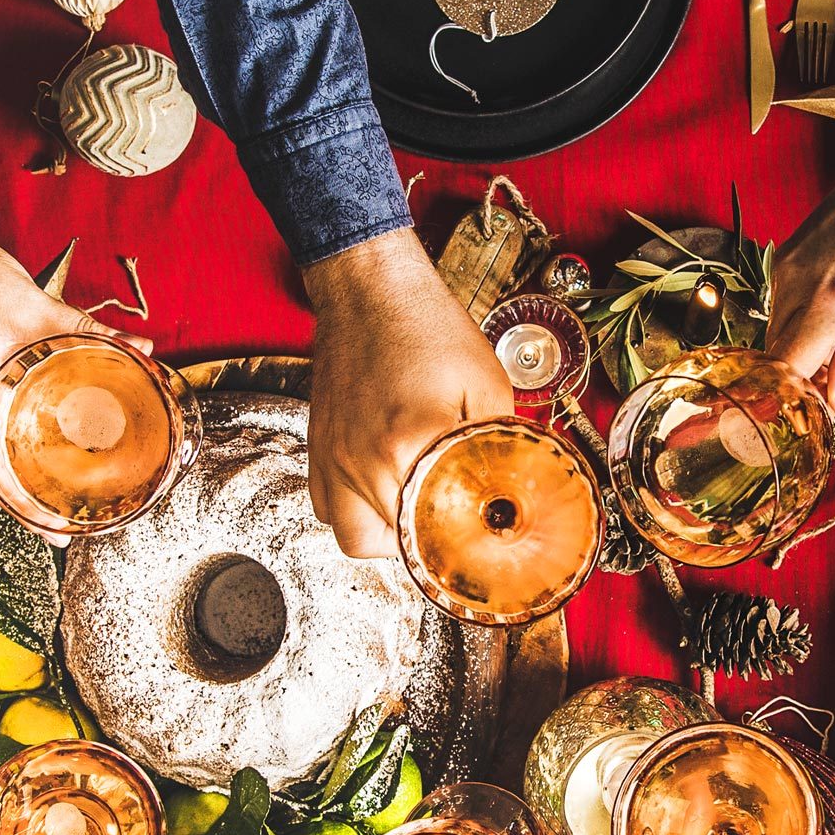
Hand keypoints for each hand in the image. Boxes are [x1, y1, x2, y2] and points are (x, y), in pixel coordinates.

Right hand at [0, 204, 152, 544]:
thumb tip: (141, 349)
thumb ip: (87, 331)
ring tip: (73, 480)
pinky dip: (23, 429)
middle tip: (79, 514)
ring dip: (30, 462)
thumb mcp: (33, 303)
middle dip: (35, 495)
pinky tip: (54, 428)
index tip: (58, 535)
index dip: (25, 513)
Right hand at [302, 229, 512, 556]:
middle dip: (427, 543)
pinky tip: (382, 495)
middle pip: (395, 542)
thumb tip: (516, 479)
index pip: (432, 527)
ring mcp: (334, 458)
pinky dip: (354, 514)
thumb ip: (502, 439)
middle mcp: (364, 459)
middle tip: (453, 527)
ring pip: (354, 536)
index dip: (459, 545)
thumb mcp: (486, 380)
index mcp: (410, 442)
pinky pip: (328, 510)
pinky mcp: (318, 450)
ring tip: (415, 517)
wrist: (370, 290)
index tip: (478, 544)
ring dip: (387, 538)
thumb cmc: (425, 326)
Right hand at [766, 143, 834, 407]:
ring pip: (780, 330)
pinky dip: (806, 321)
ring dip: (808, 350)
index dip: (797, 401)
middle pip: (778, 355)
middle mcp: (793, 285)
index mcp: (826, 305)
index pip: (784, 372)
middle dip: (809, 381)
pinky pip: (784, 302)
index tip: (823, 414)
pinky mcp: (788, 252)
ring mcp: (785, 265)